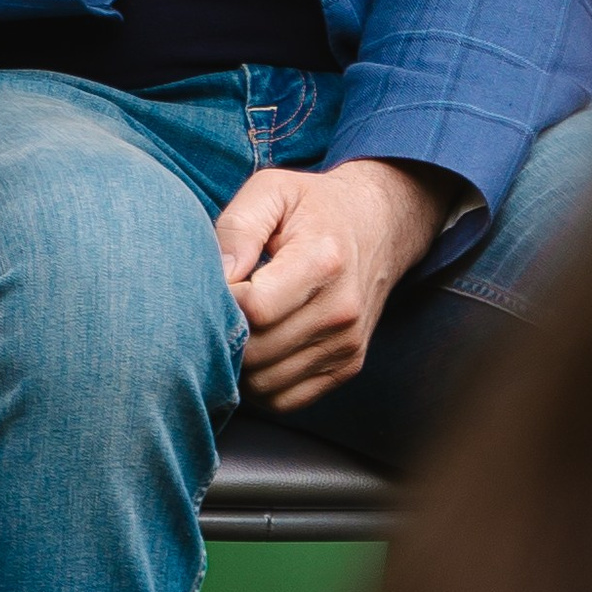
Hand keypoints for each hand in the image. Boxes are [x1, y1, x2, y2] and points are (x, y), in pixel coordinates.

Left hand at [214, 159, 449, 411]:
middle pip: (257, 352)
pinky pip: (285, 400)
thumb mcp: (272, 190)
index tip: (213, 283)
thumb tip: (217, 275)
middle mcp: (341, 311)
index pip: (254, 308)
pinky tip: (253, 351)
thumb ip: (238, 227)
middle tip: (215, 308)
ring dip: (237, 365)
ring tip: (233, 327)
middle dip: (223, 334)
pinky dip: (259, 386)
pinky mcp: (347, 367)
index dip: (220, 301)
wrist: (378, 226)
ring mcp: (347, 345)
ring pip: (265, 383)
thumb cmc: (313, 206)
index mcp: (322, 262)